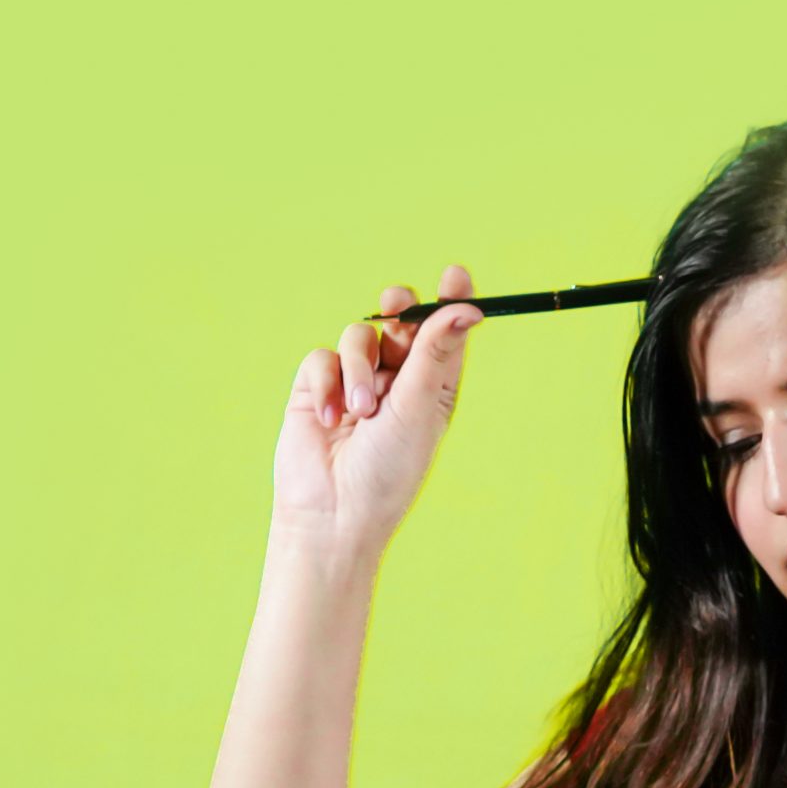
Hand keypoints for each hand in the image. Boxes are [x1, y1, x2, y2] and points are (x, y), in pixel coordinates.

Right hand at [272, 263, 485, 552]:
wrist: (333, 513)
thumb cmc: (388, 471)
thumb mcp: (418, 408)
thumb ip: (434, 353)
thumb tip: (468, 309)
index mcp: (432, 388)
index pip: (444, 334)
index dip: (450, 302)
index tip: (455, 274)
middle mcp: (396, 381)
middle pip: (401, 323)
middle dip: (400, 310)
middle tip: (398, 304)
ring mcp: (355, 382)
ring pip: (359, 337)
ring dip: (359, 368)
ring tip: (361, 411)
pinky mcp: (317, 388)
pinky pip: (322, 358)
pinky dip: (328, 383)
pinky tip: (333, 418)